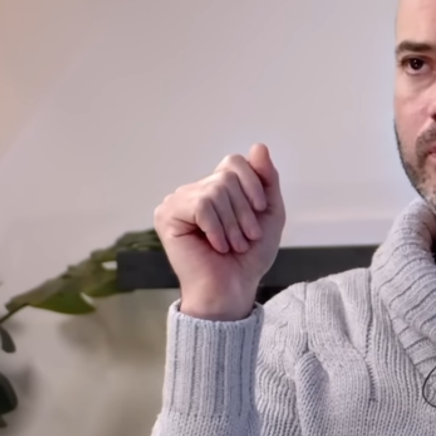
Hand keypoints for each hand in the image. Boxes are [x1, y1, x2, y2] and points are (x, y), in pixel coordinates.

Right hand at [153, 144, 285, 320]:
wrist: (233, 289)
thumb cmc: (249, 256)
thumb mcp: (268, 213)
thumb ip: (266, 180)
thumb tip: (258, 146)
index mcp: (216, 188)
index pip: (235, 162)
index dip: (253, 185)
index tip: (260, 211)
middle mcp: (195, 190)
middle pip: (226, 176)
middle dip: (244, 210)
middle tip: (245, 238)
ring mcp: (178, 201)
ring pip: (215, 190)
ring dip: (232, 223)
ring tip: (232, 245)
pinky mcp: (167, 215)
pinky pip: (201, 204)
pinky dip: (216, 228)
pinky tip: (215, 245)